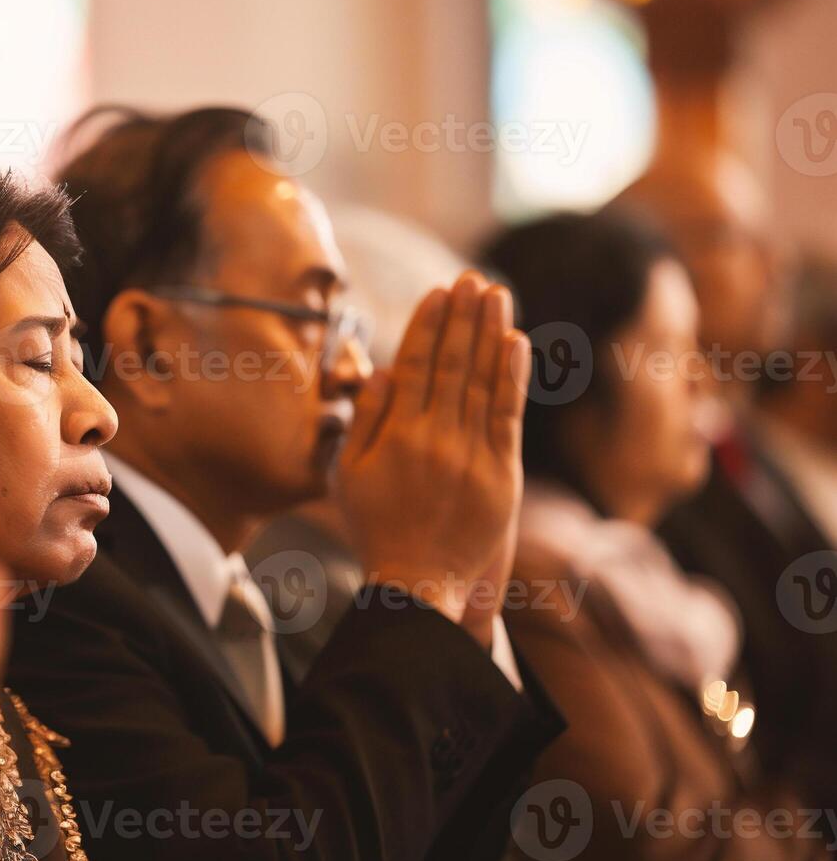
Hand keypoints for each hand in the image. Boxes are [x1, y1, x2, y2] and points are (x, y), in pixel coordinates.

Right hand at [336, 271, 529, 638]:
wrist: (419, 582)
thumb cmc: (375, 527)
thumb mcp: (347, 475)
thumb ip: (364, 420)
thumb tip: (384, 371)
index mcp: (395, 436)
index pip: (416, 366)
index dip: (428, 325)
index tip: (439, 291)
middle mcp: (435, 439)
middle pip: (452, 364)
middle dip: (462, 316)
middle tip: (471, 278)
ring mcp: (472, 455)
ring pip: (483, 381)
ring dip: (489, 332)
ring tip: (495, 294)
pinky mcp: (501, 473)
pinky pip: (508, 413)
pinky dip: (512, 376)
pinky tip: (514, 343)